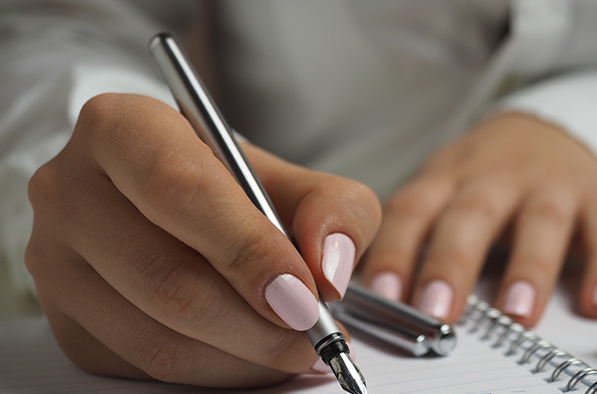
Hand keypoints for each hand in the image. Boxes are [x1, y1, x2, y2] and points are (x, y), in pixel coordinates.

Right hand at [25, 94, 380, 386]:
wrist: (178, 207)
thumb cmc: (234, 187)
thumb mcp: (295, 179)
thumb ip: (333, 209)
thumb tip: (329, 270)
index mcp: (122, 128)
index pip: (179, 190)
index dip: (247, 248)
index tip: (304, 293)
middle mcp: (72, 190)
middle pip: (165, 275)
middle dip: (256, 322)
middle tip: (313, 333)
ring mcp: (56, 261)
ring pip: (155, 335)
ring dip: (242, 355)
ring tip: (294, 346)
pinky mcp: (67, 319)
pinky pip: (143, 366)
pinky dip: (214, 370)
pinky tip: (251, 352)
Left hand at [361, 112, 596, 326]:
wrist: (549, 128)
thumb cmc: (484, 174)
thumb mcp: (443, 189)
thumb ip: (417, 236)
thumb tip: (379, 299)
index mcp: (447, 178)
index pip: (413, 211)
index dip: (396, 251)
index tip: (384, 295)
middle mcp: (495, 177)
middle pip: (471, 216)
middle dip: (453, 263)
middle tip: (437, 310)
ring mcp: (549, 185)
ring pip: (540, 222)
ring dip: (528, 268)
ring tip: (517, 313)